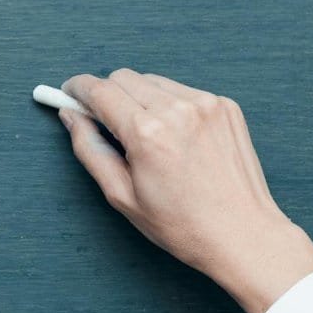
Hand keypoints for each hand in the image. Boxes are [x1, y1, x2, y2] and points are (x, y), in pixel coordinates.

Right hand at [59, 68, 312, 312]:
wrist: (244, 234)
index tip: (69, 93)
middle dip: (107, 94)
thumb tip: (71, 116)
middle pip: (123, 78)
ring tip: (146, 135)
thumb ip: (90, 149)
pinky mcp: (226, 106)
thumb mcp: (121, 195)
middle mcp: (177, 109)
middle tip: (105, 122)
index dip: (77, 89)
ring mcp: (205, 103)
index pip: (99, 90)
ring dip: (139, 98)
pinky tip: (176, 137)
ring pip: (153, 81)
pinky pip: (182, 91)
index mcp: (147, 132)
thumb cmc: (182, 224)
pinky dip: (170, 105)